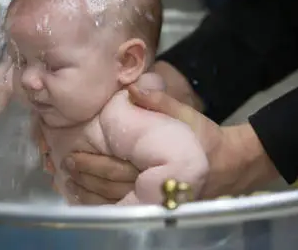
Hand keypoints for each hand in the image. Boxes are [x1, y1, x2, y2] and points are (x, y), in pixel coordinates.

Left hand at [64, 83, 279, 202]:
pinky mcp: (156, 205)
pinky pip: (126, 209)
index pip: (118, 169)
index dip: (94, 165)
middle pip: (112, 186)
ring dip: (91, 193)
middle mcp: (154, 187)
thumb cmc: (205, 139)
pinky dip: (105, 205)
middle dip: (87, 177)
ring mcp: (155, 200)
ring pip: (116, 201)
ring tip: (70, 183)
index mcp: (158, 165)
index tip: (73, 157)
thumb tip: (134, 89)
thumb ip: (160, 102)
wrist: (231, 165)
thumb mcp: (187, 116)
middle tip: (66, 166)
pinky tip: (89, 199)